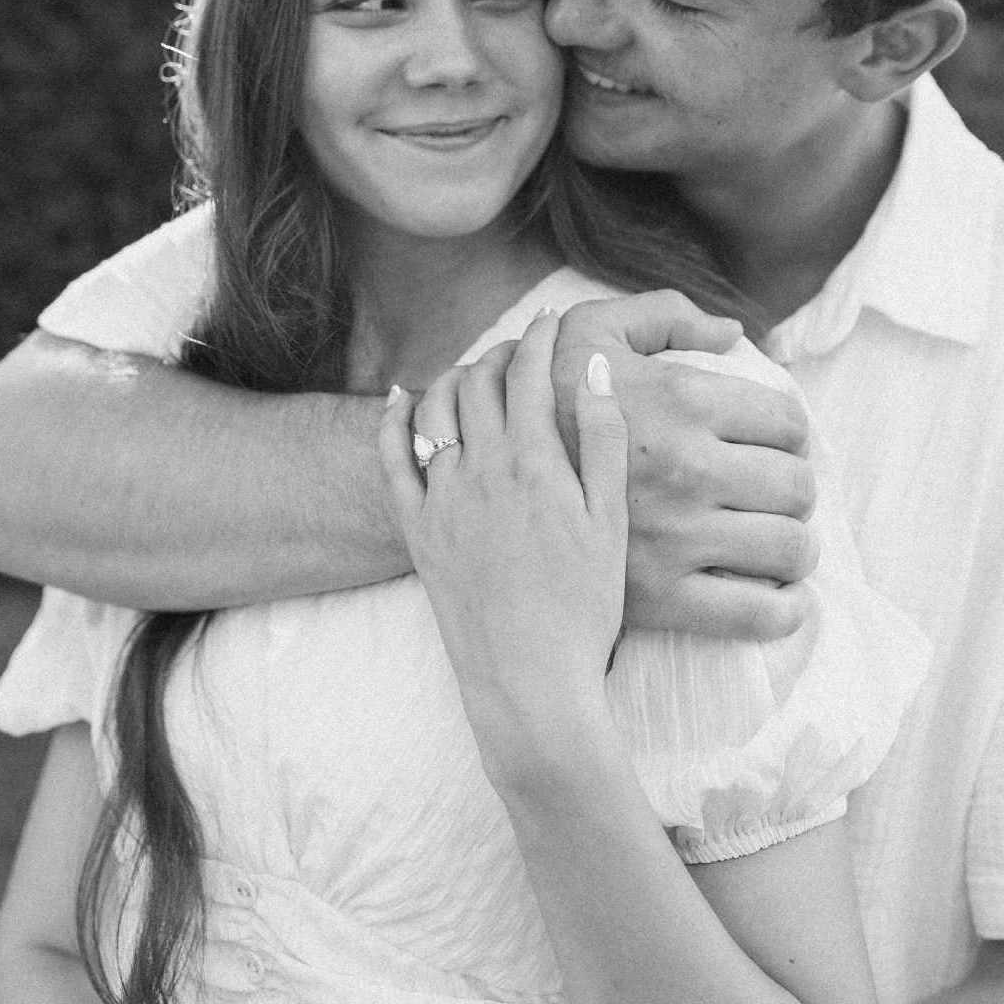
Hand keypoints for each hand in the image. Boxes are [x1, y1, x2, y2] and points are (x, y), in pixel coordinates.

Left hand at [380, 313, 627, 756]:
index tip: (554, 321)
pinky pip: (391, 459)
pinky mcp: (417, 530)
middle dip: (500, 351)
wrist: (529, 682)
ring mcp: (442, 499)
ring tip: (475, 370)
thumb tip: (597, 371)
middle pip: (479, 381)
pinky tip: (401, 398)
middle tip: (520, 347)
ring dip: (453, 376)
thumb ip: (604, 440)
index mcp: (534, 462)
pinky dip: (394, 420)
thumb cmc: (583, 607)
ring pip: (434, 410)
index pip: (529, 373)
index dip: (541, 338)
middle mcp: (481, 469)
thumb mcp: (611, 522)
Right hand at [548, 294, 819, 640]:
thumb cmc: (543, 406)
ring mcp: (681, 536)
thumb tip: (731, 333)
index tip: (774, 447)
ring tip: (779, 544)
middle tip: (775, 497)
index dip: (789, 435)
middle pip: (798, 486)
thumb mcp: (590, 331)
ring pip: (791, 547)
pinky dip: (785, 611)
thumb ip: (663, 315)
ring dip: (797, 547)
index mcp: (682, 400)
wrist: (487, 492)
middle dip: (796, 490)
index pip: (787, 422)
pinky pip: (759, 613)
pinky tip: (783, 601)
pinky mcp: (666, 595)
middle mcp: (691, 467)